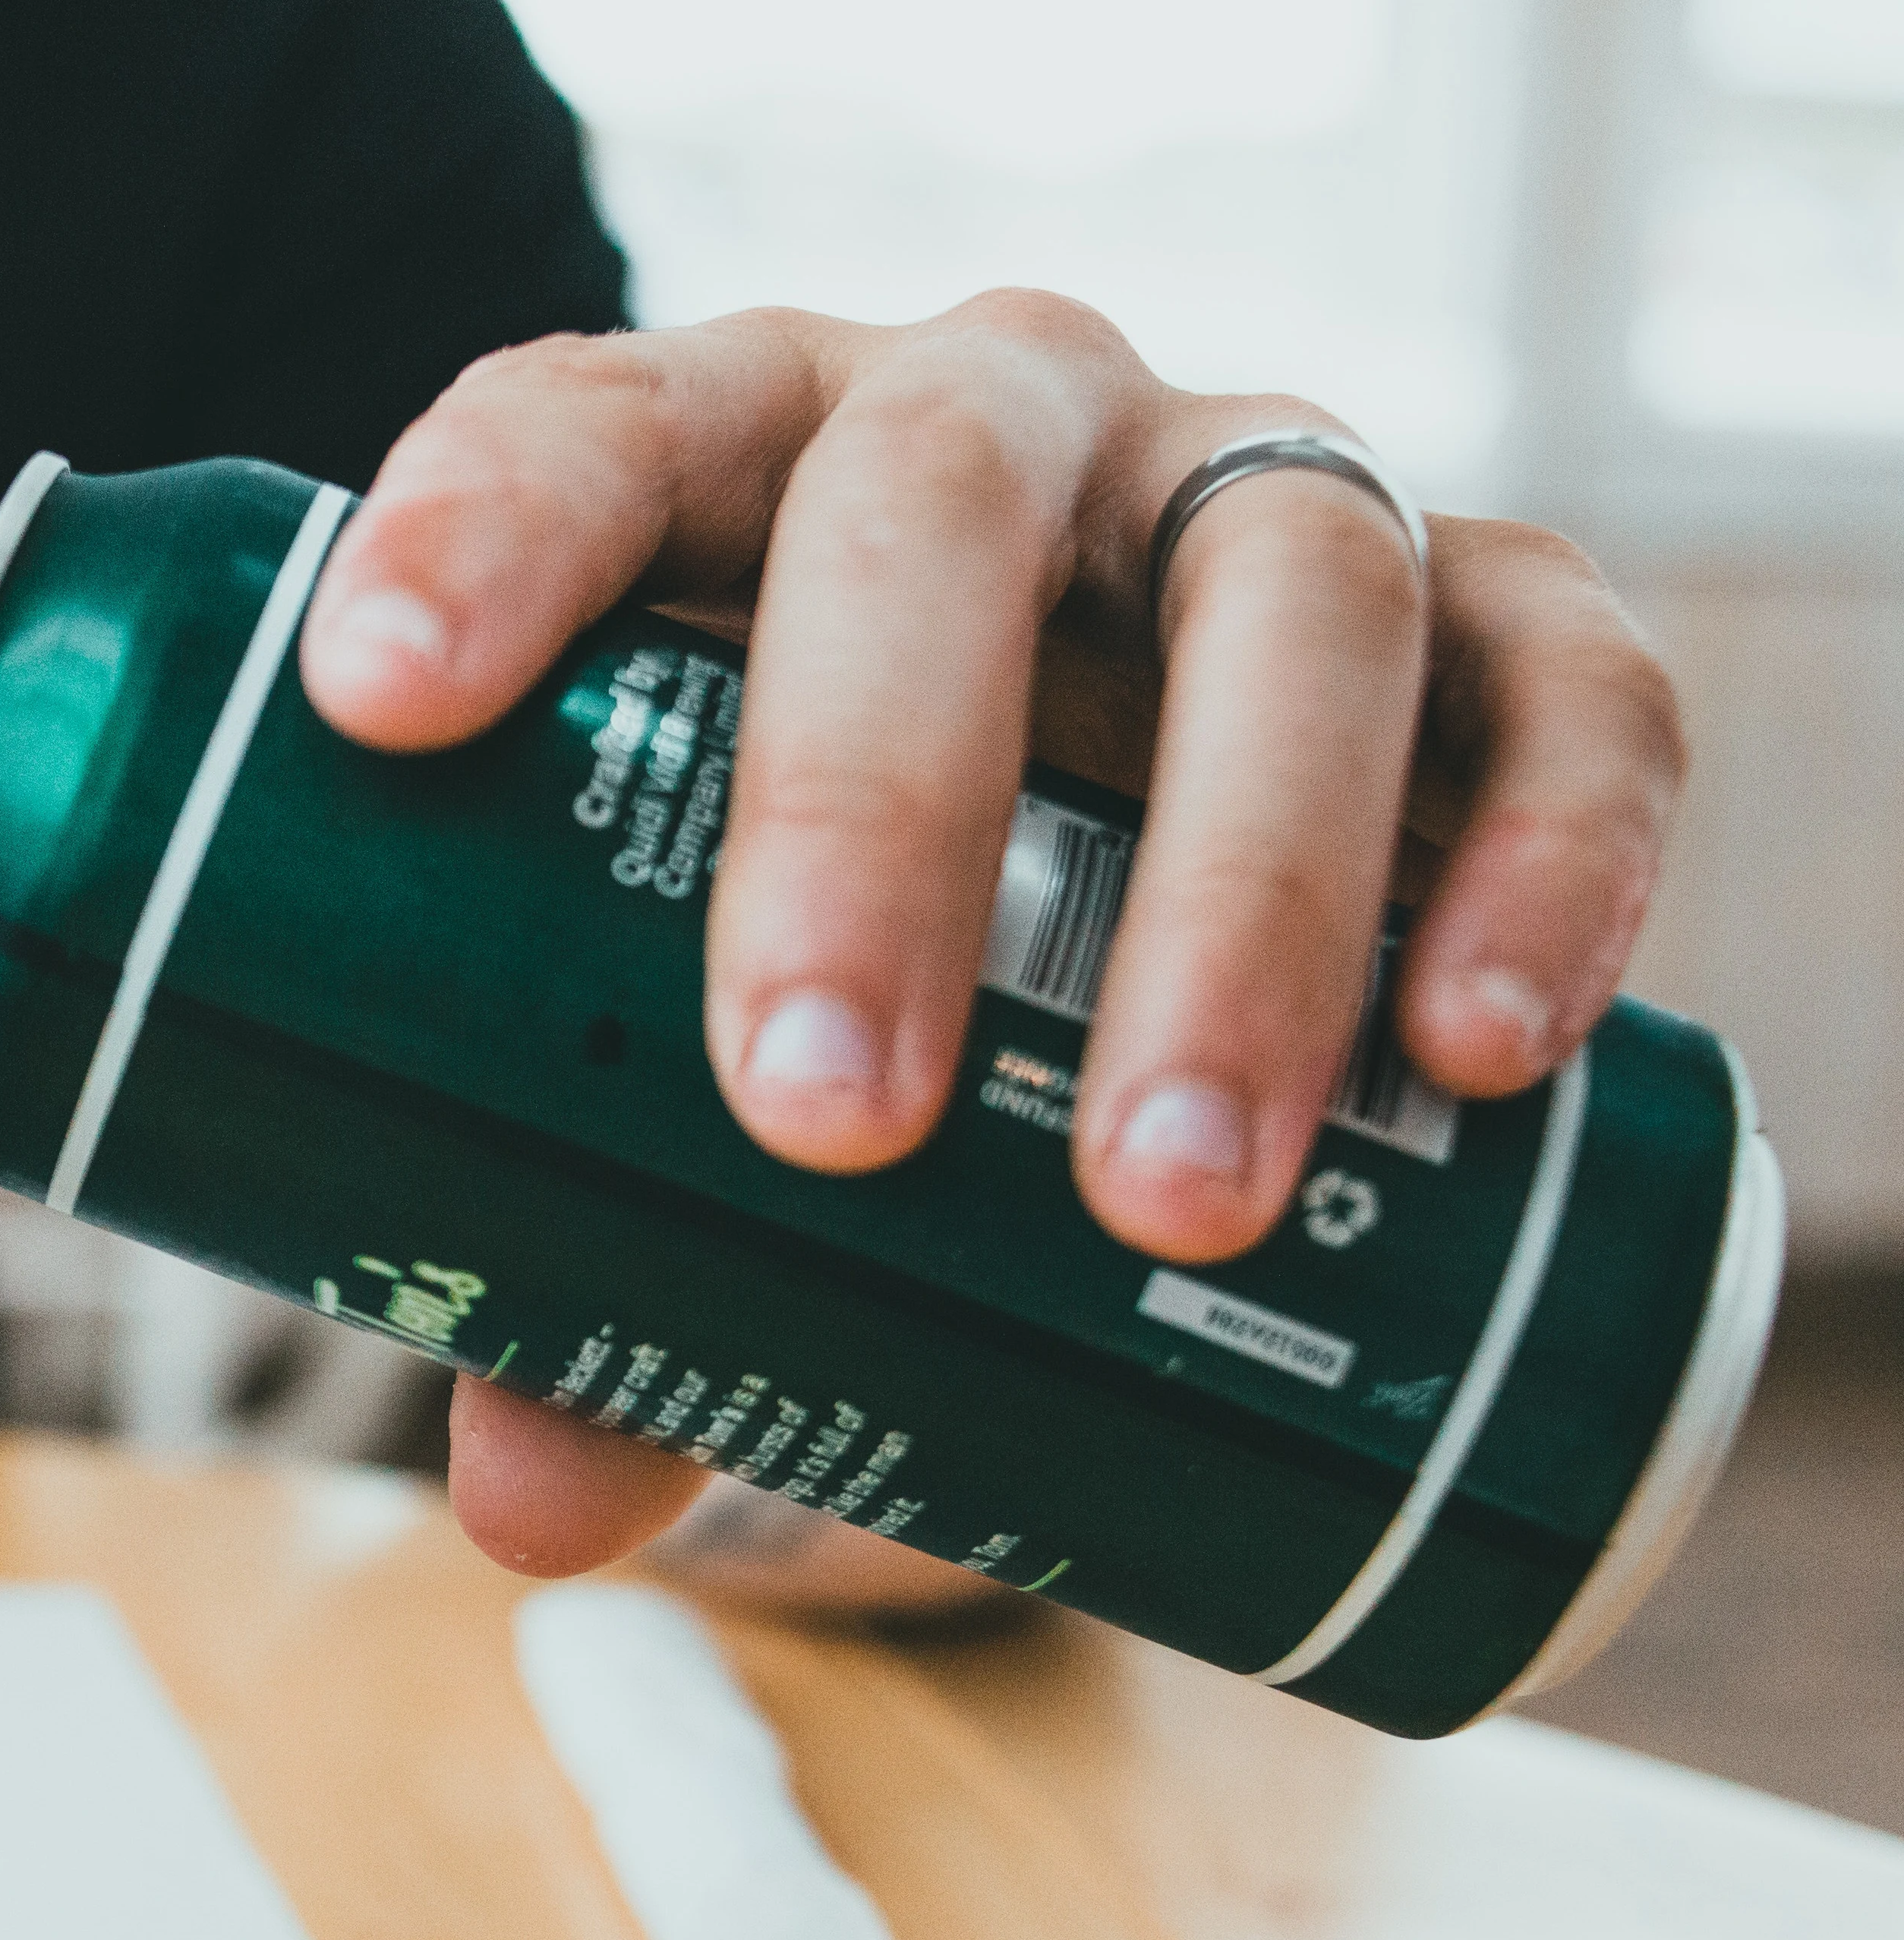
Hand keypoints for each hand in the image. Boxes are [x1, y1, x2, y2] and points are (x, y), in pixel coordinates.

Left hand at [298, 295, 1680, 1577]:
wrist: (1121, 823)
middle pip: (924, 512)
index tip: (380, 706)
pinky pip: (1563, 679)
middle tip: (818, 1117)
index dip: (481, 536)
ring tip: (1169, 1197)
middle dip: (871, 812)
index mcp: (723, 473)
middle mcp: (984, 428)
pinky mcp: (1489, 613)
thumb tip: (532, 1506)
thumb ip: (588, 1257)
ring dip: (1237, 904)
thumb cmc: (820, 920)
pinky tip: (1478, 1056)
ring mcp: (1241, 497)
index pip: (583, 430)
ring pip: (1282, 594)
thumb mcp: (680, 1052)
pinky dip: (1543, 851)